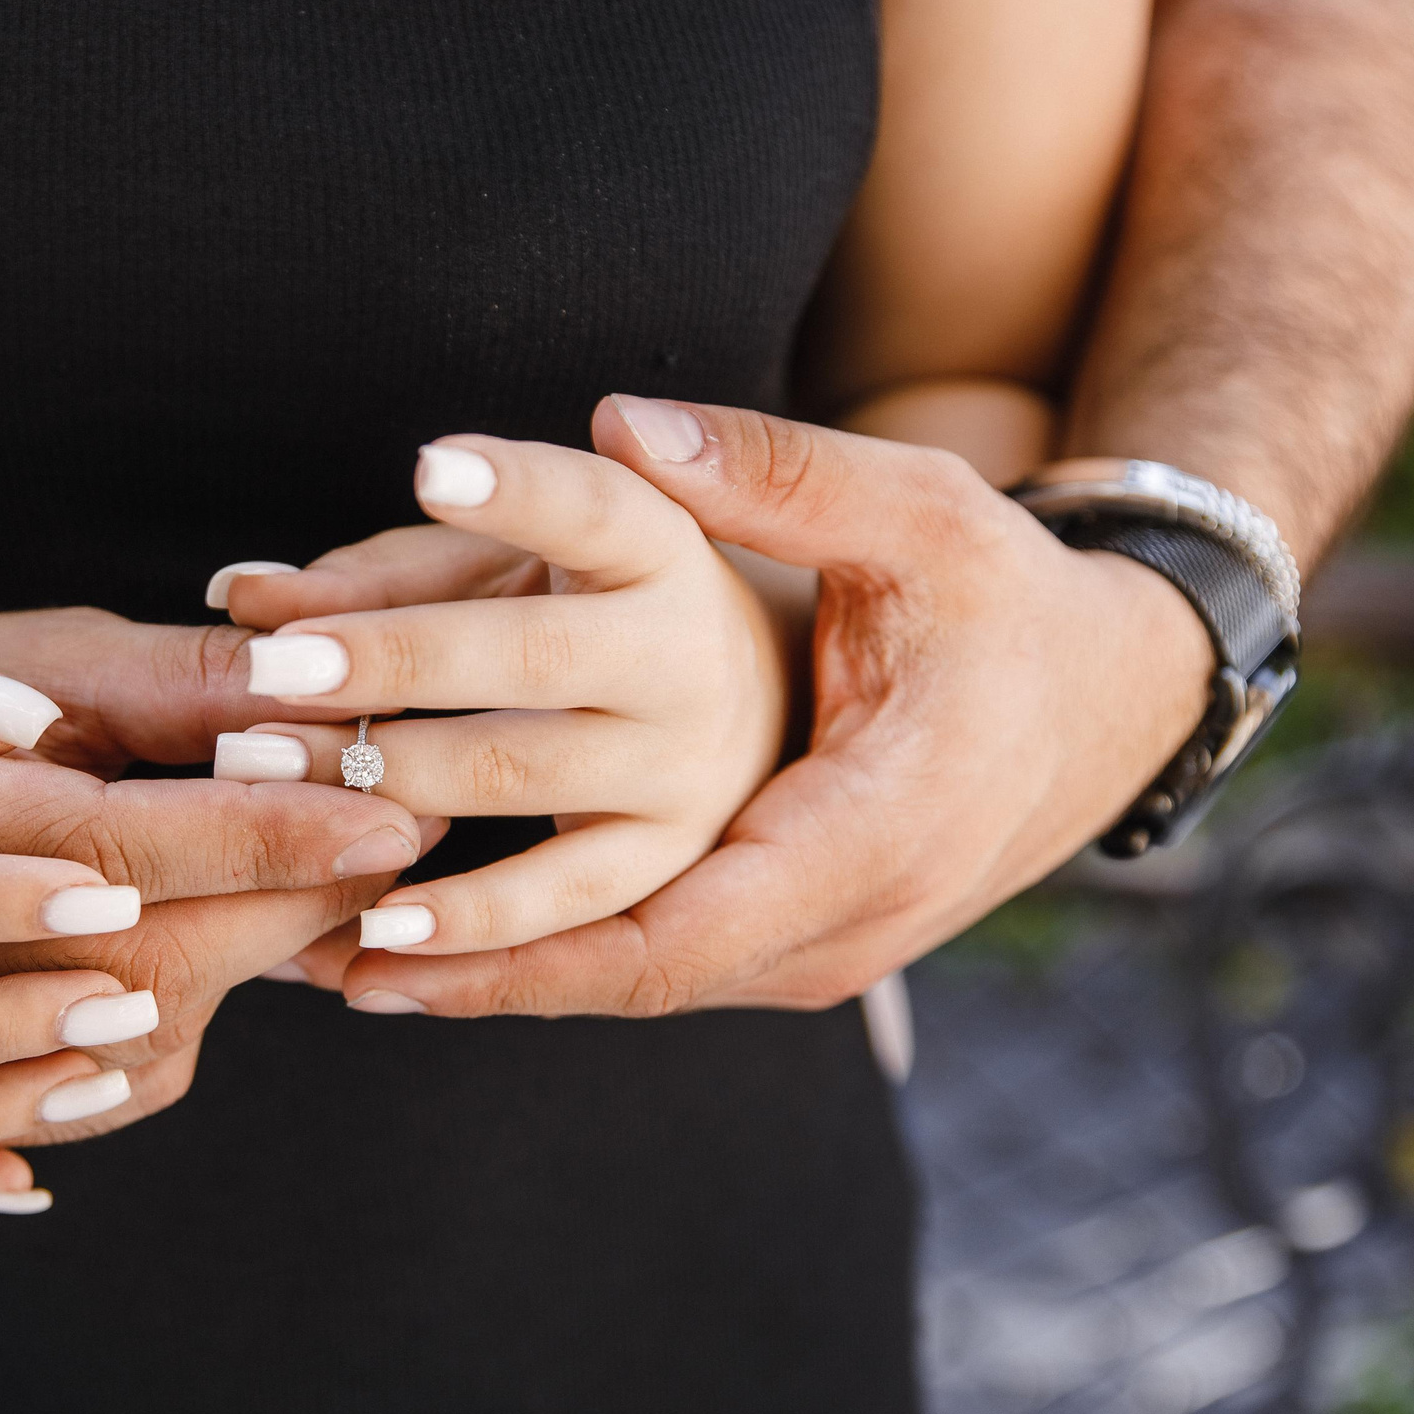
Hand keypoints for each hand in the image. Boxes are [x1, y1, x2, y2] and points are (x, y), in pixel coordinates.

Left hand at [199, 433, 784, 961]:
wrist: (819, 719)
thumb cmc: (629, 609)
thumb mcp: (531, 562)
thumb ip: (398, 567)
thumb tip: (241, 594)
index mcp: (672, 552)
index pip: (597, 509)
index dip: (522, 490)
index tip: (430, 463)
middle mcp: (692, 664)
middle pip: (534, 658)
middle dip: (394, 662)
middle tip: (267, 668)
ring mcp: (690, 776)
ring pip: (527, 780)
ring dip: (391, 784)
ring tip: (266, 778)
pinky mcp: (674, 871)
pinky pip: (562, 910)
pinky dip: (462, 930)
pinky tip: (367, 939)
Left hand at [297, 394, 1213, 1016]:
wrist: (1107, 701)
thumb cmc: (1006, 599)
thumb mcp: (918, 515)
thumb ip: (772, 472)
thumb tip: (619, 425)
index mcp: (871, 832)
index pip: (672, 931)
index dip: (520, 947)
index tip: (385, 938)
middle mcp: (841, 925)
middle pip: (624, 977)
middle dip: (464, 966)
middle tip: (307, 941)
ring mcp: (817, 955)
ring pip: (629, 987)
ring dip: (488, 979)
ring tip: (327, 961)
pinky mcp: (788, 948)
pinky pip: (653, 967)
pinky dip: (544, 964)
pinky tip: (427, 947)